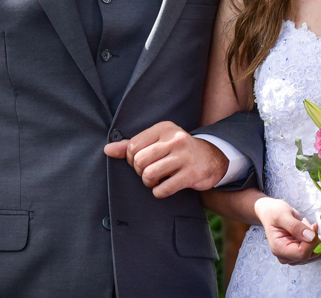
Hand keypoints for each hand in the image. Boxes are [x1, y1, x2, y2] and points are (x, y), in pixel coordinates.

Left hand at [103, 121, 228, 197]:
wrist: (212, 159)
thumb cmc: (179, 151)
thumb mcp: (158, 142)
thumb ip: (132, 145)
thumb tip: (107, 150)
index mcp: (164, 128)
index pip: (132, 146)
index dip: (131, 160)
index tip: (141, 163)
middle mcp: (175, 139)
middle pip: (139, 161)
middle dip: (140, 172)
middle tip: (149, 173)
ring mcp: (185, 156)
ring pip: (149, 174)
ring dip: (148, 183)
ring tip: (155, 181)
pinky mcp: (192, 174)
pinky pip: (163, 188)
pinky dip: (159, 192)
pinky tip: (164, 187)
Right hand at [254, 197, 320, 264]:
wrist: (271, 213)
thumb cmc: (274, 212)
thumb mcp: (283, 215)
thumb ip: (295, 226)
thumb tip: (311, 237)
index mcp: (279, 249)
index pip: (302, 253)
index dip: (312, 241)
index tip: (314, 226)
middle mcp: (285, 256)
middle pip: (309, 255)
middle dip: (314, 239)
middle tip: (311, 224)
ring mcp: (292, 256)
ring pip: (313, 254)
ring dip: (315, 239)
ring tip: (307, 225)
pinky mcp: (297, 252)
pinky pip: (313, 251)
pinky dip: (315, 240)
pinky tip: (309, 230)